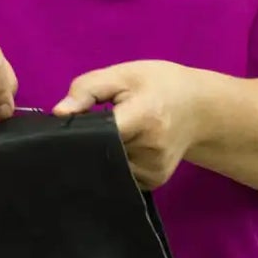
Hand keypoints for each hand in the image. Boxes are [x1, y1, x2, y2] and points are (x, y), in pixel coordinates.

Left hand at [53, 61, 214, 188]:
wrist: (199, 108)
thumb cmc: (159, 85)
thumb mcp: (124, 74)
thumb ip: (88, 89)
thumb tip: (58, 113)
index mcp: (144, 119)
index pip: (99, 134)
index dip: (80, 131)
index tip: (69, 125)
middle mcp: (150, 151)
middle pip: (101, 153)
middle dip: (89, 142)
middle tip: (90, 126)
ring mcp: (153, 171)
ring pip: (108, 167)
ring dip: (101, 154)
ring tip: (110, 136)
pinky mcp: (154, 182)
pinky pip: (120, 176)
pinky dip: (113, 164)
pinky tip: (120, 149)